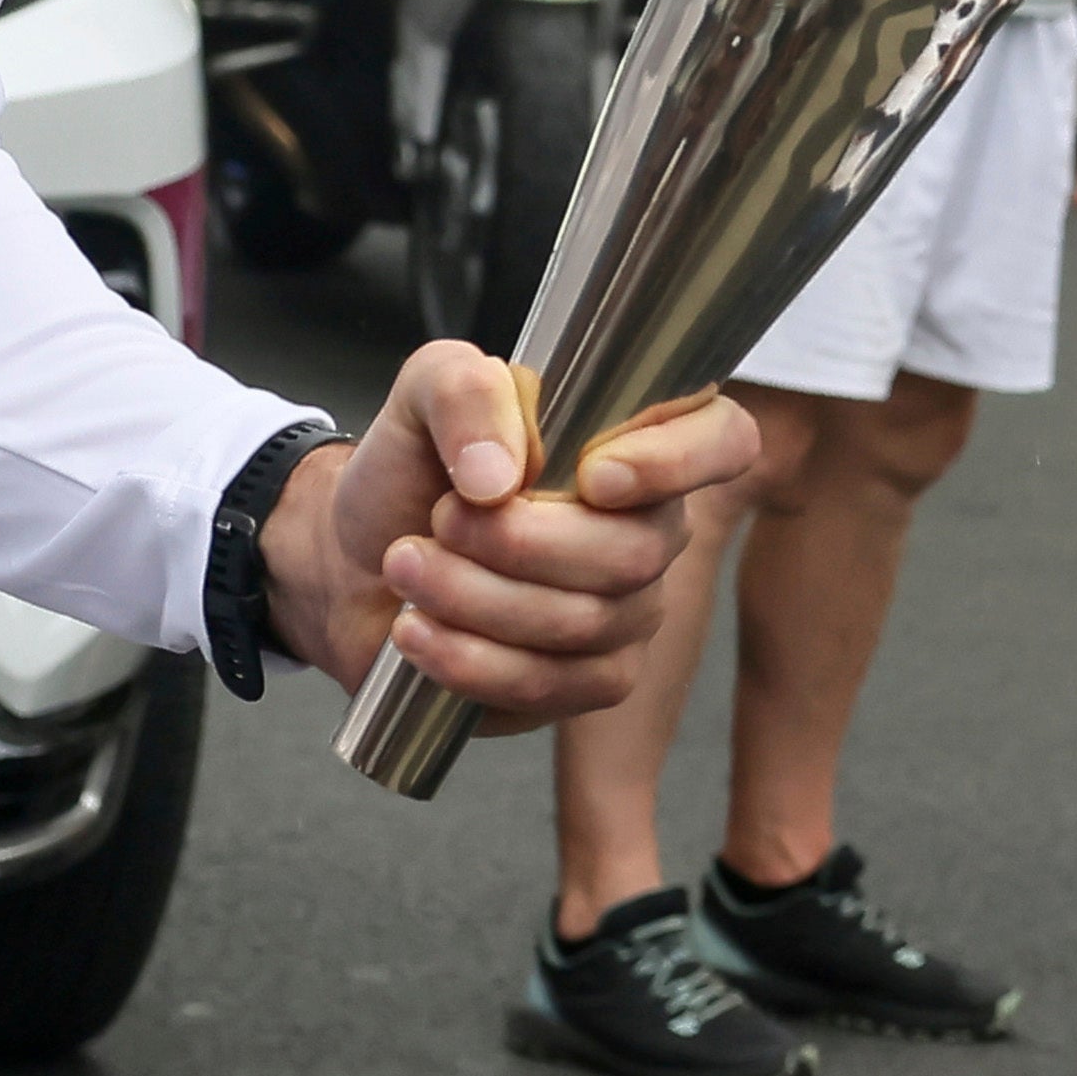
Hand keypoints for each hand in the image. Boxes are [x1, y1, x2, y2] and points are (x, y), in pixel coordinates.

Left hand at [266, 341, 753, 719]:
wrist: (353, 556)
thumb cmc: (411, 471)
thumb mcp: (421, 396)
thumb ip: (462, 392)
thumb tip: (501, 473)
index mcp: (633, 443)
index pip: (723, 441)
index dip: (678, 461)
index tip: (592, 475)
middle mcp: (649, 529)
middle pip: (633, 552)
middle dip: (517, 542)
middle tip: (440, 519)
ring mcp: (627, 613)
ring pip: (582, 622)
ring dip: (473, 596)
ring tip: (406, 566)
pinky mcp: (587, 682)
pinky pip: (548, 683)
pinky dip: (467, 659)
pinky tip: (416, 632)